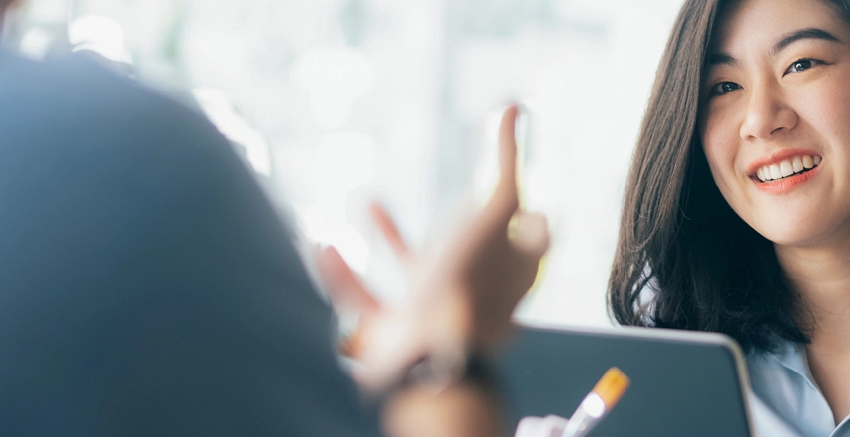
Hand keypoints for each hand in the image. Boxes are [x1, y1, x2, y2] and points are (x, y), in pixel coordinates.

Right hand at [316, 104, 549, 390]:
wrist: (430, 358)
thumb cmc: (468, 285)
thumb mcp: (497, 212)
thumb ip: (506, 163)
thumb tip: (515, 109)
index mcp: (505, 272)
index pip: (526, 238)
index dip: (523, 214)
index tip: (510, 183)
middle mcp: (471, 294)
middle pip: (467, 255)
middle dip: (451, 221)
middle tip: (446, 198)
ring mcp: (431, 315)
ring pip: (411, 275)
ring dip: (390, 237)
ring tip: (370, 202)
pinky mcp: (392, 334)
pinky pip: (363, 300)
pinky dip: (341, 273)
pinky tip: (323, 245)